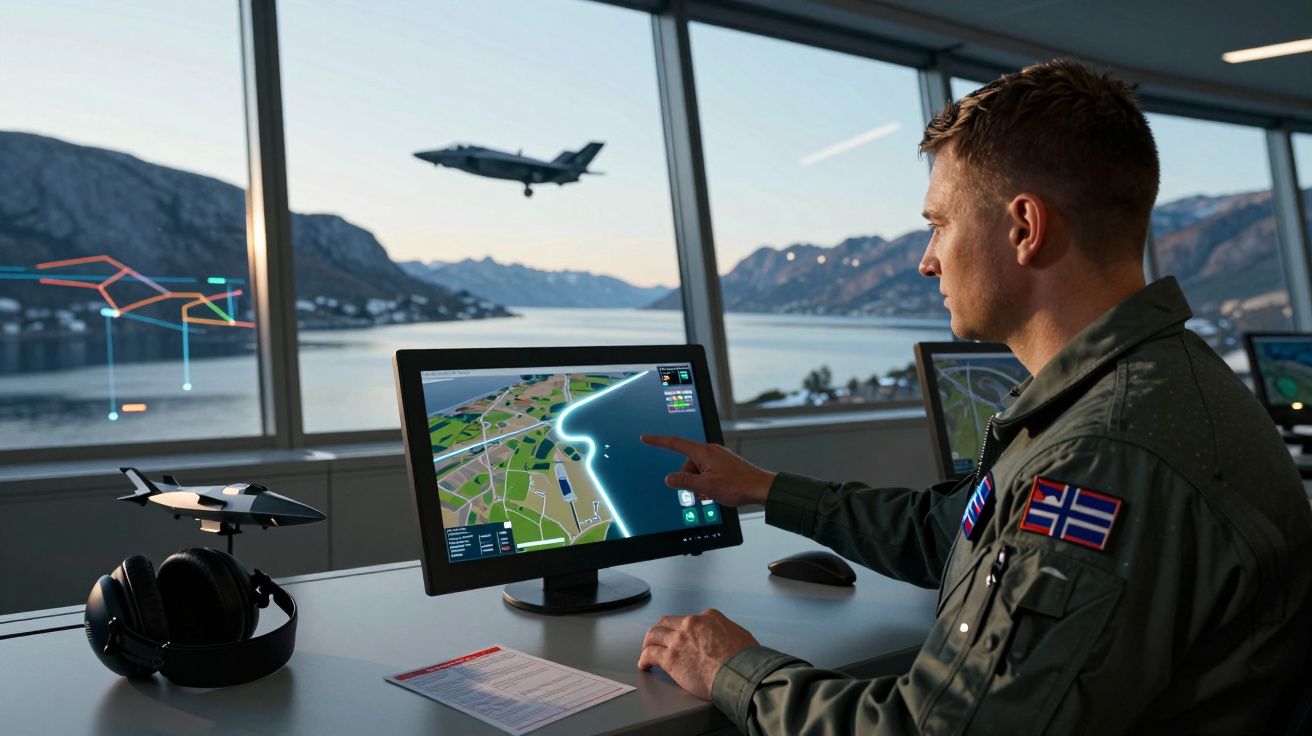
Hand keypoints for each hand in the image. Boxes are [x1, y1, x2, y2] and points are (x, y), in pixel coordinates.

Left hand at [637, 608, 759, 699]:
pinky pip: (650, 654)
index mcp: (708, 617)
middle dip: (660, 630)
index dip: (682, 629)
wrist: (739, 674)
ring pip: (654, 635)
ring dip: (648, 642)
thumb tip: (728, 640)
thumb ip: (727, 633)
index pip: (688, 619)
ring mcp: (678, 640)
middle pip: (666, 622)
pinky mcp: (670, 658)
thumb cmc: (745, 660)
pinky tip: (644, 664)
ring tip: (646, 650)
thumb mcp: (740, 635)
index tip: (681, 637)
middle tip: (657, 639)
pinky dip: (644, 659)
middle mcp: (690, 624)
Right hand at [640, 435, 775, 506]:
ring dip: (699, 483)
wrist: (761, 488)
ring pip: (698, 470)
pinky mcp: (724, 464)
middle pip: (687, 463)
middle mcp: (711, 451)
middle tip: (700, 493)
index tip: (646, 438)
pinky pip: (707, 471)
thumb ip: (685, 482)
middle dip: (688, 479)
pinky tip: (716, 492)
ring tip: (711, 494)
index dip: (658, 441)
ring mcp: (718, 457)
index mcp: (704, 452)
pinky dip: (707, 482)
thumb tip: (669, 479)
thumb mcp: (706, 487)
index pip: (675, 444)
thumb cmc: (738, 485)